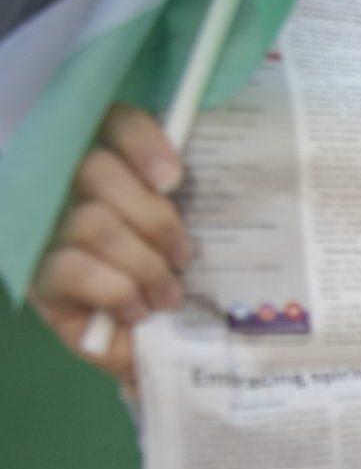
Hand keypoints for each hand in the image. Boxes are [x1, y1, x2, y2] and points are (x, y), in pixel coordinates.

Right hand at [26, 105, 190, 385]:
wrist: (142, 346)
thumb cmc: (169, 282)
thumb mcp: (186, 241)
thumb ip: (189, 203)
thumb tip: (217, 179)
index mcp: (106, 164)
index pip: (112, 122)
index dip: (142, 142)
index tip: (174, 180)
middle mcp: (63, 188)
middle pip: (97, 171)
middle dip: (154, 219)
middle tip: (183, 256)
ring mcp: (44, 231)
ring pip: (93, 223)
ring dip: (144, 264)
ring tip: (168, 296)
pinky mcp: (35, 275)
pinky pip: (74, 269)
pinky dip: (118, 291)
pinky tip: (137, 309)